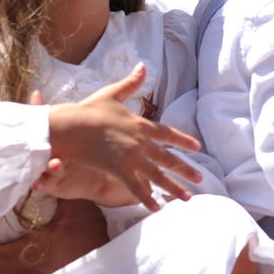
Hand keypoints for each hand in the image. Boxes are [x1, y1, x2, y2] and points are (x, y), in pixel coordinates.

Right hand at [48, 62, 202, 211]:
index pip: (168, 134)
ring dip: (173, 188)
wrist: (72, 125)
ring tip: (187, 198)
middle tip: (200, 179)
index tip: (197, 148)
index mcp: (141, 125)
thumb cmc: (90, 110)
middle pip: (168, 158)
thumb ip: (131, 83)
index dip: (183, 141)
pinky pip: (136, 187)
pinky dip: (147, 199)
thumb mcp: (113, 93)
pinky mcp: (119, 170)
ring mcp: (132, 157)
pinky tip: (157, 208)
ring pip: (158, 176)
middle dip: (186, 169)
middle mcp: (141, 142)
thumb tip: (143, 65)